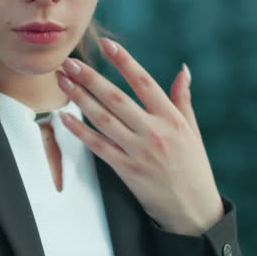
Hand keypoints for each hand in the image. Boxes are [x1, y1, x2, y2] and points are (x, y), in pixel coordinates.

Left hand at [56, 39, 222, 235]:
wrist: (194, 211)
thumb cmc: (194, 168)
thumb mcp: (193, 131)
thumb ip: (183, 100)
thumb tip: (183, 70)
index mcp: (172, 118)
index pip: (144, 82)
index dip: (125, 61)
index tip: (108, 44)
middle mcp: (155, 132)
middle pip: (117, 98)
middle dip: (91, 77)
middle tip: (69, 61)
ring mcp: (139, 151)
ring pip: (103, 119)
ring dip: (80, 98)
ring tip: (62, 81)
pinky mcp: (127, 170)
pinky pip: (99, 146)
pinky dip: (80, 131)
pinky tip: (64, 117)